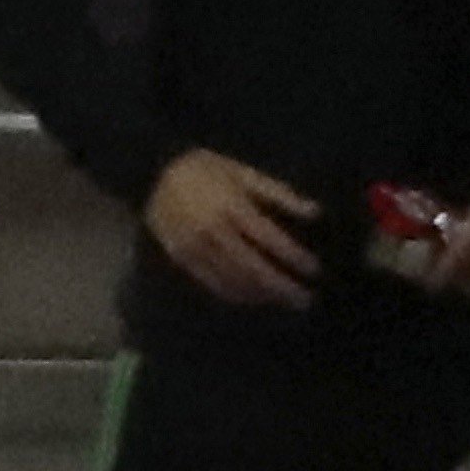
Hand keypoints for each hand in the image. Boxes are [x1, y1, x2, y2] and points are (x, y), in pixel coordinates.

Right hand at [142, 149, 320, 309]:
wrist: (154, 174)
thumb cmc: (206, 170)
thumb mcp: (243, 173)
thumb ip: (279, 193)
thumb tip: (315, 212)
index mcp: (233, 205)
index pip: (270, 239)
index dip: (294, 257)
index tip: (314, 270)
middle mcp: (214, 230)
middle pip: (255, 267)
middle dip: (283, 287)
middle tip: (306, 299)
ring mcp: (197, 248)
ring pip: (236, 281)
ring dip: (264, 294)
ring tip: (285, 300)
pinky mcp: (184, 260)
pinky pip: (216, 285)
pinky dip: (240, 295)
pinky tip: (256, 298)